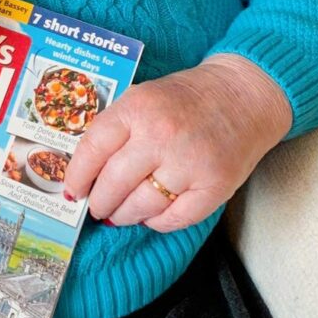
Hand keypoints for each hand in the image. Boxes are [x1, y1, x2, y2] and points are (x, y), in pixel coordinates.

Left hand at [63, 55, 291, 232]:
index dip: (77, 175)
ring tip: (120, 214)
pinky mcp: (214, 186)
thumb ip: (116, 128)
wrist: (244, 94)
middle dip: (99, 202)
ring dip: (124, 216)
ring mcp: (189, 163)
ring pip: (141, 206)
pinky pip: (173, 219)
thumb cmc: (186, 99)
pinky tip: (152, 215)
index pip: (93, 149)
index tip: (72, 189)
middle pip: (113, 184)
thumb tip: (85, 171)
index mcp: (138, 109)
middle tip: (96, 207)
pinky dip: (157, 222)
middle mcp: (161, 136)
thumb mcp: (143, 97)